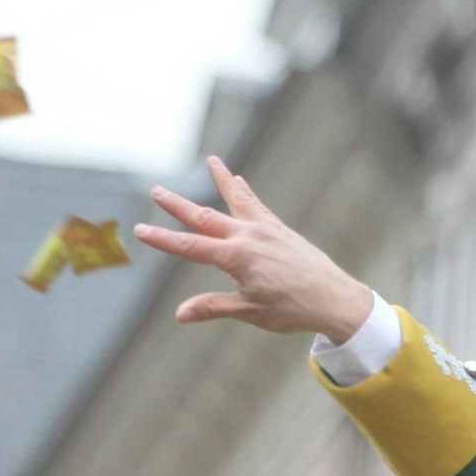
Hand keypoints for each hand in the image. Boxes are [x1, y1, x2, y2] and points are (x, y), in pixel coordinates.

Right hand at [133, 157, 374, 339]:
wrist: (334, 299)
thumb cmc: (293, 309)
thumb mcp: (250, 312)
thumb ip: (214, 308)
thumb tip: (180, 314)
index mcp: (238, 258)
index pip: (191, 247)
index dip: (163, 239)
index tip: (140, 229)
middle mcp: (250, 237)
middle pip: (206, 218)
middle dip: (179, 206)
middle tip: (156, 191)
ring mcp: (266, 229)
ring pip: (236, 201)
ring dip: (221, 180)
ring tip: (211, 160)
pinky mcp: (280, 229)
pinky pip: (257, 205)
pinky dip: (245, 192)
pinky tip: (238, 179)